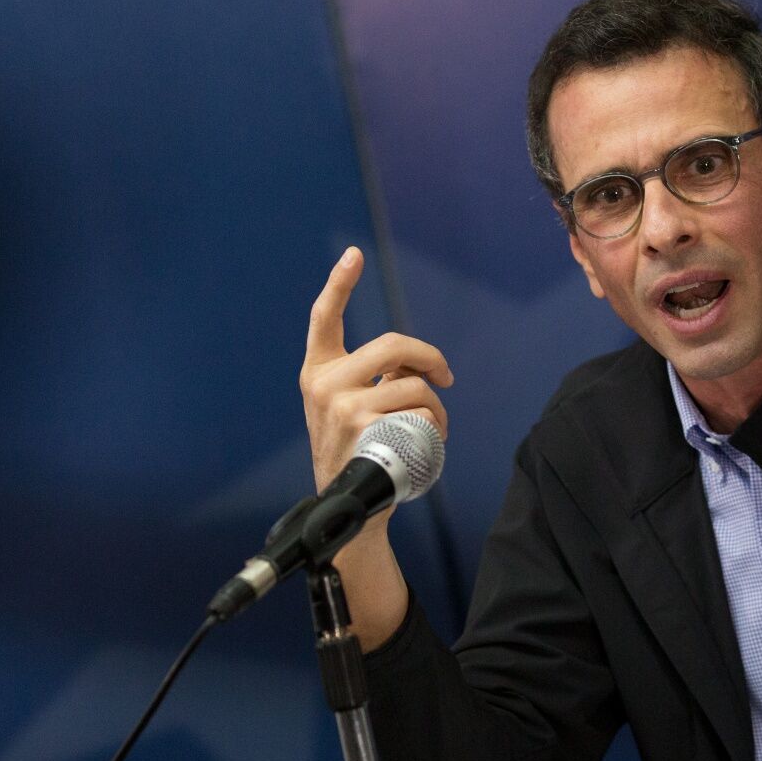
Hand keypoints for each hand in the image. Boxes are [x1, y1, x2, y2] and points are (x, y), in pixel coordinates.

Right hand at [300, 247, 453, 491]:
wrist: (351, 506)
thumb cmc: (359, 452)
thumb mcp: (350, 408)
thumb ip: (373, 377)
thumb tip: (419, 361)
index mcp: (317, 371)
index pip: (324, 318)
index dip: (339, 283)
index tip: (353, 254)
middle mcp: (323, 383)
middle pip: (393, 344)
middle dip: (430, 357)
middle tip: (445, 375)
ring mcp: (341, 404)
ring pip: (414, 383)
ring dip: (437, 405)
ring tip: (434, 427)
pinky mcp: (362, 425)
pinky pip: (420, 409)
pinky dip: (437, 424)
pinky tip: (429, 443)